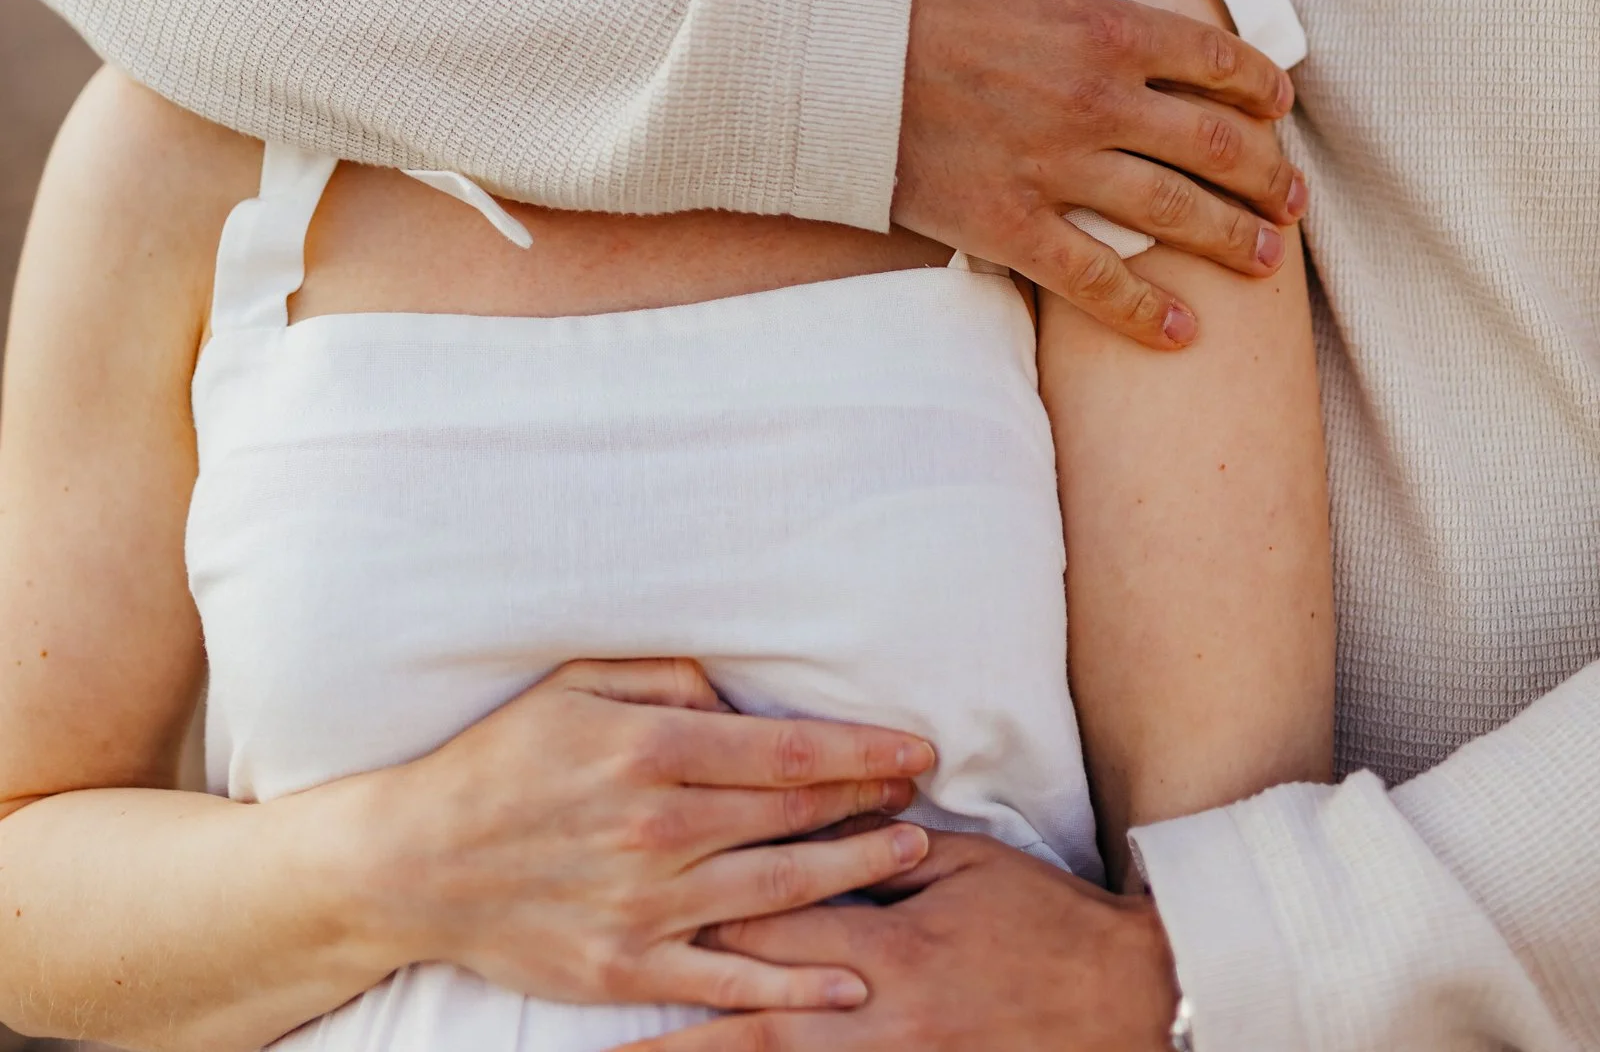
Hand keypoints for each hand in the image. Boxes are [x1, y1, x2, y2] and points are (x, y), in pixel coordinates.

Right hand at [345, 658, 933, 1013]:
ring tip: (911, 856)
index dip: (861, 750)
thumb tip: (734, 694)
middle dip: (871, 803)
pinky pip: (730, 982)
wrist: (417, 863)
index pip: (787, 750)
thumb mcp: (576, 685)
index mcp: (651, 752)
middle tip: (923, 795)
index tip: (913, 747)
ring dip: (856, 874)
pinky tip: (853, 984)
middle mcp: (661, 830)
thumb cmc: (501, 759)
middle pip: (796, 816)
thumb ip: (666, 680)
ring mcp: (647, 908)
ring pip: (781, 892)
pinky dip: (798, 988)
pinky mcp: (628, 969)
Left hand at [620, 831, 1179, 1049]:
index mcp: (890, 945)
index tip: (640, 873)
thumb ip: (885, 845)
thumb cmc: (1043, 921)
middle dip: (669, 995)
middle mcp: (878, 1020)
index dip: (705, 895)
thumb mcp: (967, 863)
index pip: (772, 913)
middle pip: (749, 1004)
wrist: (1126, 1007)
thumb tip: (815, 812)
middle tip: (588, 971)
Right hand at [895, 0, 1304, 347]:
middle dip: (1264, 175)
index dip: (1257, 85)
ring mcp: (1055, 167)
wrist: (822, 49)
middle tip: (1290, 200)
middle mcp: (1096, 101)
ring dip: (1228, 239)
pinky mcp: (1007, 222)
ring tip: (1263, 259)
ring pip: (1170, 212)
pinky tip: (1179, 330)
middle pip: (1213, 144)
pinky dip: (1141, 309)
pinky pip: (1091, 277)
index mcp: (1103, 26)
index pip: (1214, 58)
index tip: (1277, 106)